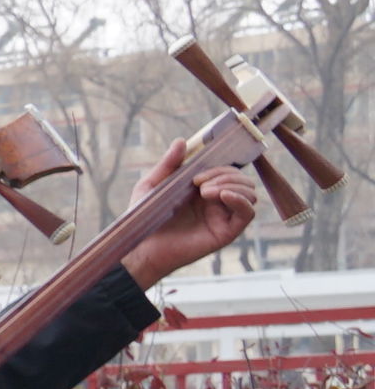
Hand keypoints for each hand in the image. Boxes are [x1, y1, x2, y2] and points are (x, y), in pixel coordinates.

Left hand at [119, 137, 262, 284]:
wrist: (140, 247)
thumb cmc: (143, 218)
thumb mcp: (152, 185)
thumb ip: (168, 164)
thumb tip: (182, 141)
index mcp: (203, 190)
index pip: (228, 171)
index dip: (219, 167)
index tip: (196, 176)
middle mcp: (217, 203)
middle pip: (242, 180)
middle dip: (225, 175)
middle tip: (199, 184)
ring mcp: (223, 217)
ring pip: (249, 193)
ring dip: (232, 185)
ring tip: (206, 192)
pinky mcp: (226, 232)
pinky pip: (248, 213)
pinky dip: (241, 200)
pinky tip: (222, 195)